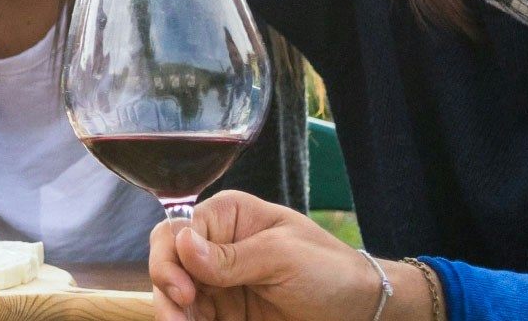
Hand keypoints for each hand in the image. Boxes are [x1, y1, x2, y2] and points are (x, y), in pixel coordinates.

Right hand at [149, 191, 386, 320]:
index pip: (178, 230)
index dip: (170, 258)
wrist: (361, 311)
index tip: (182, 290)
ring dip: (174, 314)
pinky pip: (196, 317)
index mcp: (228, 217)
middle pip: (169, 263)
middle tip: (178, 320)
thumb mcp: (282, 257)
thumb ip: (231, 256)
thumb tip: (181, 243)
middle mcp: (216, 245)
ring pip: (175, 294)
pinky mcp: (225, 310)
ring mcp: (219, 280)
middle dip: (166, 291)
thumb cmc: (330, 271)